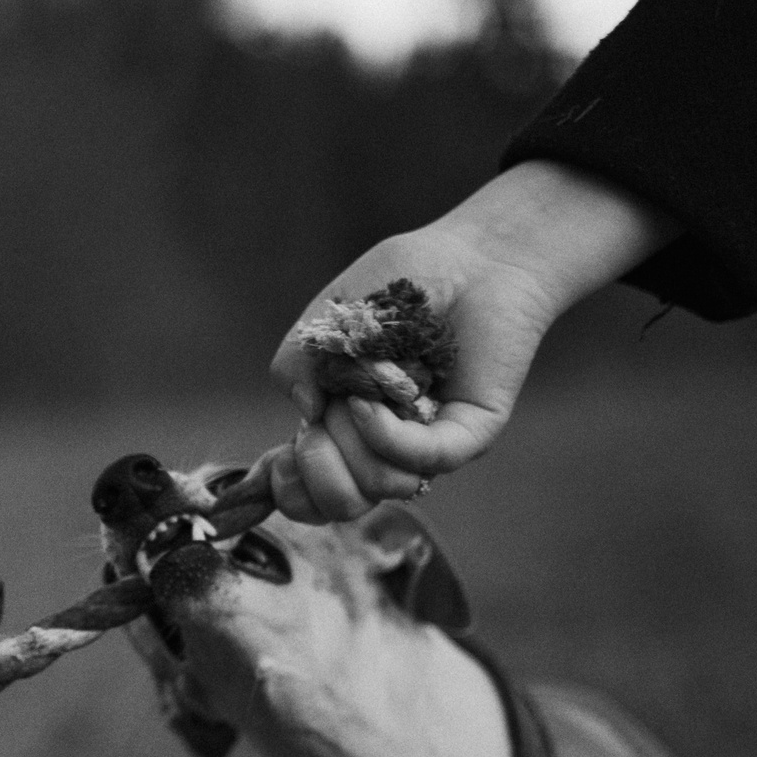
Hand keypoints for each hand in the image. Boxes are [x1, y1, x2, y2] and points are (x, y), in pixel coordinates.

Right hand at [257, 160, 678, 523]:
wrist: (473, 255)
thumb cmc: (402, 281)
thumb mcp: (328, 317)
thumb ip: (296, 363)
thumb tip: (306, 416)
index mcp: (349, 423)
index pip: (313, 492)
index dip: (290, 485)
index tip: (283, 453)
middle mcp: (389, 443)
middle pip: (341, 501)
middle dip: (317, 465)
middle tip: (326, 416)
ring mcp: (428, 442)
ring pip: (377, 486)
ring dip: (351, 444)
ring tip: (359, 395)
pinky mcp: (468, 432)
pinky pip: (420, 458)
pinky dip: (383, 434)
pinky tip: (373, 398)